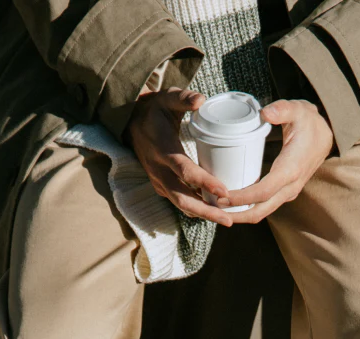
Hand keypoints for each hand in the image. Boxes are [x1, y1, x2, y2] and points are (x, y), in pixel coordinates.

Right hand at [124, 87, 233, 226]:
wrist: (130, 123)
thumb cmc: (155, 110)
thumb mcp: (167, 98)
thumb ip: (184, 98)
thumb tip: (201, 100)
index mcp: (162, 149)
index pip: (184, 171)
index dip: (204, 183)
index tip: (224, 192)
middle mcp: (158, 170)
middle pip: (182, 198)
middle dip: (206, 211)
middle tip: (229, 219)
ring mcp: (158, 181)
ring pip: (181, 205)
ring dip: (203, 215)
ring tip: (226, 219)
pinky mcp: (161, 187)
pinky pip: (179, 202)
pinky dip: (196, 210)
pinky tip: (214, 213)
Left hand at [221, 99, 333, 222]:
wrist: (327, 136)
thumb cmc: (309, 123)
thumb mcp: (298, 110)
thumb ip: (282, 109)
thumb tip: (265, 113)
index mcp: (290, 170)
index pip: (262, 192)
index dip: (241, 198)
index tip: (222, 196)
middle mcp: (290, 187)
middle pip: (260, 211)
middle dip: (236, 214)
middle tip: (212, 208)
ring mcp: (288, 193)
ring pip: (261, 212)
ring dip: (240, 215)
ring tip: (216, 208)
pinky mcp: (284, 193)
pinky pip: (264, 207)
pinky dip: (247, 208)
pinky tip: (230, 203)